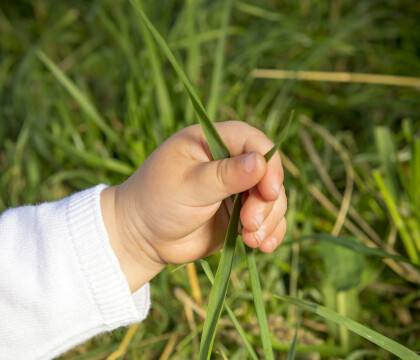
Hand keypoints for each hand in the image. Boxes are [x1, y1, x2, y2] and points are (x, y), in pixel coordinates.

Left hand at [101, 121, 286, 291]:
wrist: (142, 237)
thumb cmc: (156, 202)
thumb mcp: (188, 186)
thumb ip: (224, 175)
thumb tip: (260, 162)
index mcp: (211, 141)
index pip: (253, 141)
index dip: (269, 164)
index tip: (270, 192)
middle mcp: (228, 162)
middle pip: (267, 172)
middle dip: (266, 200)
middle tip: (251, 223)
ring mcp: (236, 189)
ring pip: (272, 198)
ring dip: (269, 219)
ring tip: (252, 239)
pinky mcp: (240, 213)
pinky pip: (267, 219)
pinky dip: (271, 231)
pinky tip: (264, 246)